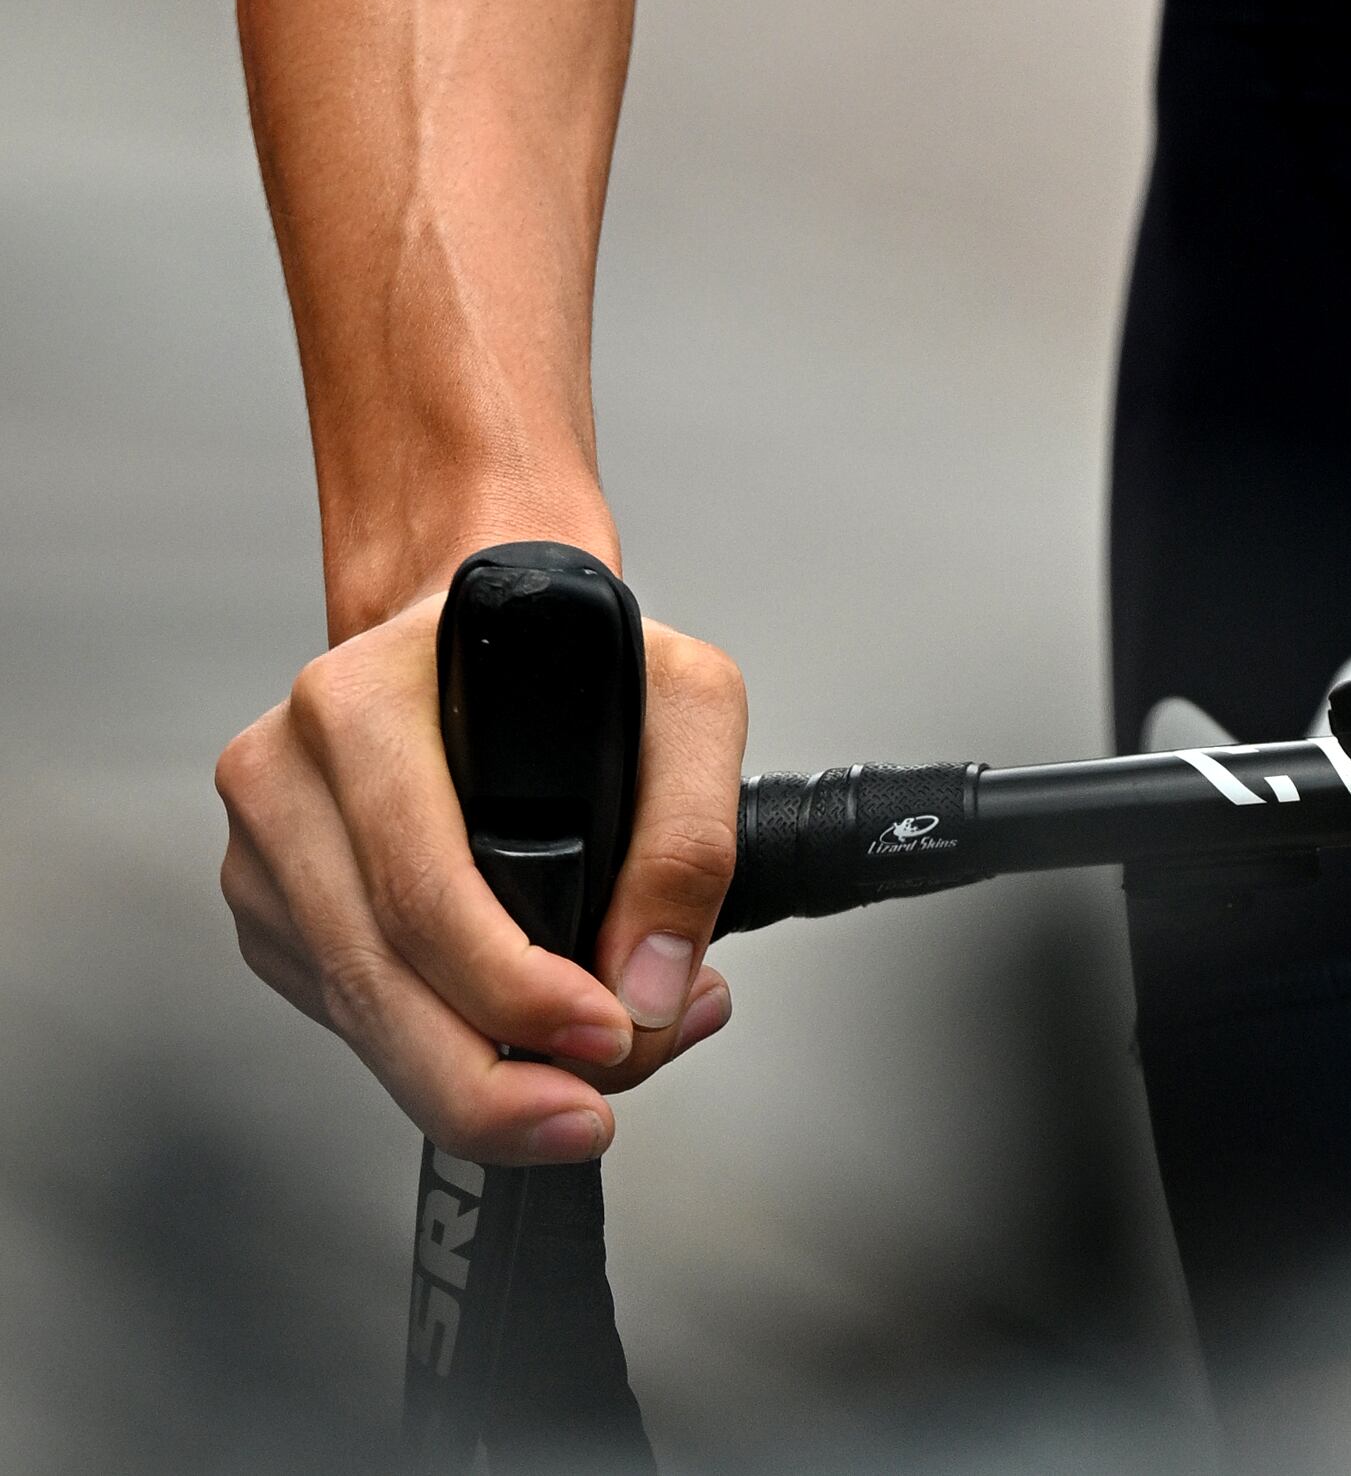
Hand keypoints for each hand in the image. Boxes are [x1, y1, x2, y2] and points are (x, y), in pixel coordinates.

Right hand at [217, 591, 745, 1162]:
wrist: (490, 626)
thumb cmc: (573, 654)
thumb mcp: (684, 698)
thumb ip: (693, 835)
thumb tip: (650, 988)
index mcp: (363, 699)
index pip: (423, 884)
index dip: (511, 988)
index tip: (605, 1038)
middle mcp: (288, 769)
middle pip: (376, 974)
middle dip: (488, 1080)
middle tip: (584, 1119)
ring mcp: (264, 846)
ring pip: (355, 1012)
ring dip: (465, 1084)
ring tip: (574, 1099)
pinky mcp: (270, 909)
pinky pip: (342, 1014)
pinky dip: (426, 1053)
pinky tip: (505, 1050)